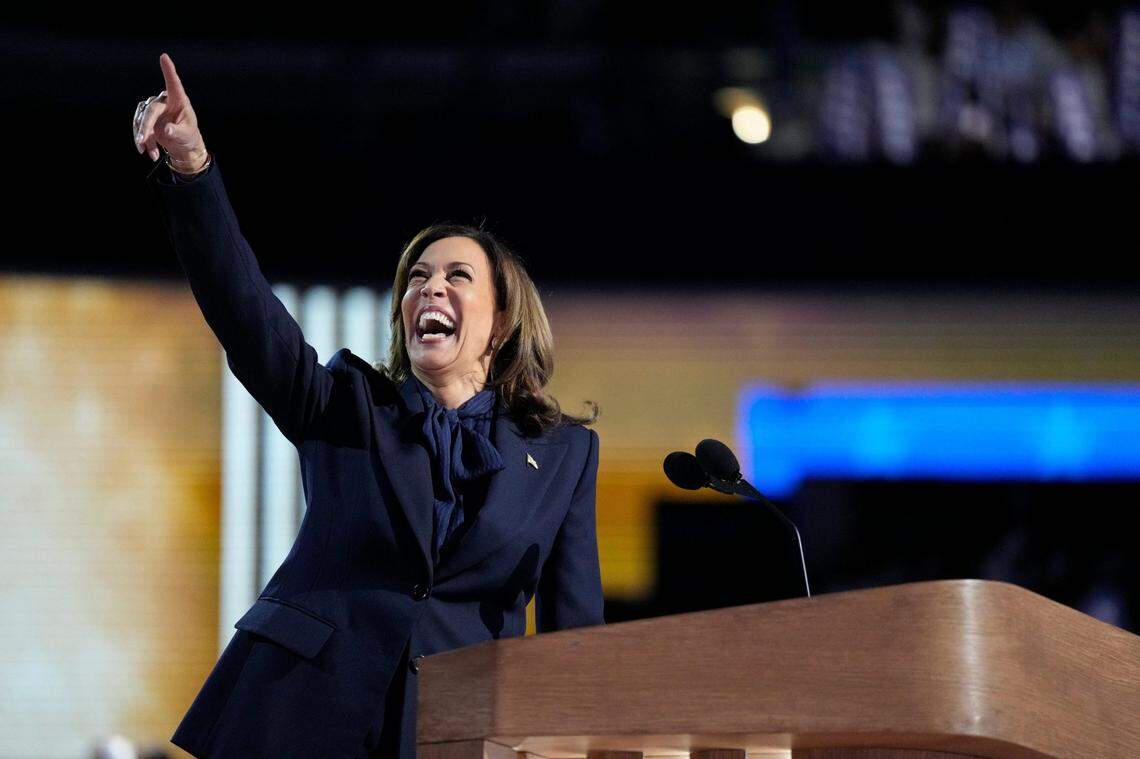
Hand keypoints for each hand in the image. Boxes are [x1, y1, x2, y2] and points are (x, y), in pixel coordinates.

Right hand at [133, 52, 207, 168]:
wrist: (183, 146)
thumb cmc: (189, 137)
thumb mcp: (186, 136)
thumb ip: (177, 132)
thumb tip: (166, 130)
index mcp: (179, 101)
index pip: (174, 84)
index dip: (168, 70)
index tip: (164, 57)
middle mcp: (165, 102)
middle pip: (150, 110)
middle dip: (145, 126)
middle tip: (141, 141)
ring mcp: (155, 110)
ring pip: (142, 119)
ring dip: (143, 136)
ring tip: (148, 153)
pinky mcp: (148, 119)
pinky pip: (140, 128)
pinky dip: (143, 141)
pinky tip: (151, 154)